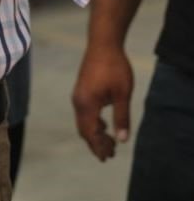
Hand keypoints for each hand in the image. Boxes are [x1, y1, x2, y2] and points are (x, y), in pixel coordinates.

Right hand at [72, 43, 132, 160]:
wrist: (103, 43)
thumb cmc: (115, 67)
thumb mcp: (122, 94)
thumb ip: (122, 117)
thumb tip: (122, 140)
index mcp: (87, 104)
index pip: (90, 133)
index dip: (99, 147)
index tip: (110, 157)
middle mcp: (78, 101)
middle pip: (84, 130)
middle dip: (96, 144)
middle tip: (110, 155)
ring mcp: (78, 95)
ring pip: (82, 122)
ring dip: (94, 134)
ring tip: (109, 142)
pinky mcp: (81, 90)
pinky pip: (83, 113)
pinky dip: (92, 124)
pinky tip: (103, 124)